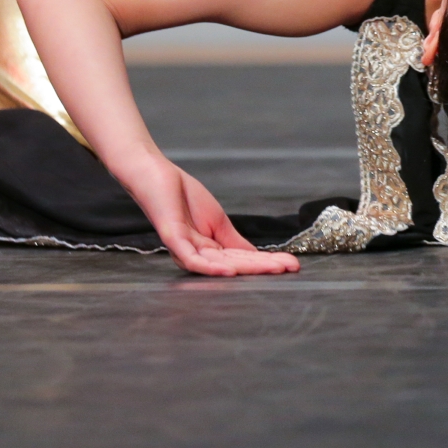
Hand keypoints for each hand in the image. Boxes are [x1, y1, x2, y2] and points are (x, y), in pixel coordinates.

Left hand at [117, 153, 299, 275]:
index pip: (243, 261)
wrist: (153, 174)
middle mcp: (197, 255)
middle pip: (235, 267)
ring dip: (246, 271)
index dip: (268, 262)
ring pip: (219, 267)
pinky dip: (211, 269)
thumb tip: (258, 258)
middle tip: (291, 268)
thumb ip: (234, 242)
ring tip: (273, 270)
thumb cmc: (181, 196)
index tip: (294, 264)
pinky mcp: (172, 238)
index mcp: (209, 252)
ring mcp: (184, 248)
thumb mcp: (217, 221)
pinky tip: (230, 273)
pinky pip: (192, 259)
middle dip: (264, 268)